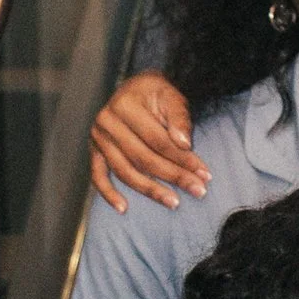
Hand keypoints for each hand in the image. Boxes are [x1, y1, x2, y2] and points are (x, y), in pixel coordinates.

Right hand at [90, 73, 205, 211]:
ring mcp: (98, 138)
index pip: (158, 140)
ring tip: (174, 202)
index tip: (204, 174)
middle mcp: (106, 121)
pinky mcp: (94, 151)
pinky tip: (124, 208)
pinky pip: (98, 176)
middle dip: (173, 176)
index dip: (182, 158)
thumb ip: (179, 118)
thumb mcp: (172, 96)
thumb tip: (184, 143)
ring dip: (150, 190)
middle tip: (198, 190)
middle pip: (143, 157)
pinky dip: (108, 194)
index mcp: (125, 105)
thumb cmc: (156, 94)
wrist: (136, 89)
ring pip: (125, 171)